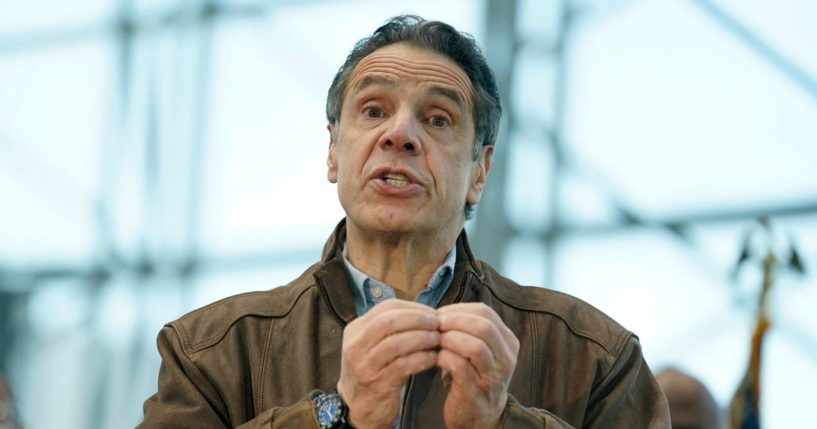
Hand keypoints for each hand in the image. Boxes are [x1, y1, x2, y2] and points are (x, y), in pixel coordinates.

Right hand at [337, 299, 440, 428]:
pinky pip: (403, 365)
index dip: (412, 308)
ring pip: (396, 343)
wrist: (361, 407)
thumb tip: (425, 313)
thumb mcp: (373, 344)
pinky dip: (422, 359)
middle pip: (389, 321)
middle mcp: (356, 345)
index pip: (386, 308)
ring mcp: (364, 365)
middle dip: (417, 319)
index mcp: (356, 330)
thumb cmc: (374, 371)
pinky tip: (434, 358)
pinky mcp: (377, 383)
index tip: (432, 313)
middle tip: (437, 324)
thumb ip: (392, 328)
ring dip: (422, 338)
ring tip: (438, 339)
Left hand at [436, 303, 519, 428]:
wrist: (479, 415)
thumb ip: (467, 329)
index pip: (486, 313)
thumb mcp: (479, 349)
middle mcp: (506, 358)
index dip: (459, 309)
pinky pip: (459, 366)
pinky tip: (436, 358)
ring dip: (450, 339)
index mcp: (508, 341)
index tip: (440, 314)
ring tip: (436, 341)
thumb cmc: (473, 376)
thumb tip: (438, 312)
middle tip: (436, 325)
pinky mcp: (476, 391)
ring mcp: (494, 376)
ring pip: (475, 346)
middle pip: (484, 326)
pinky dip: (444, 357)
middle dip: (454, 321)